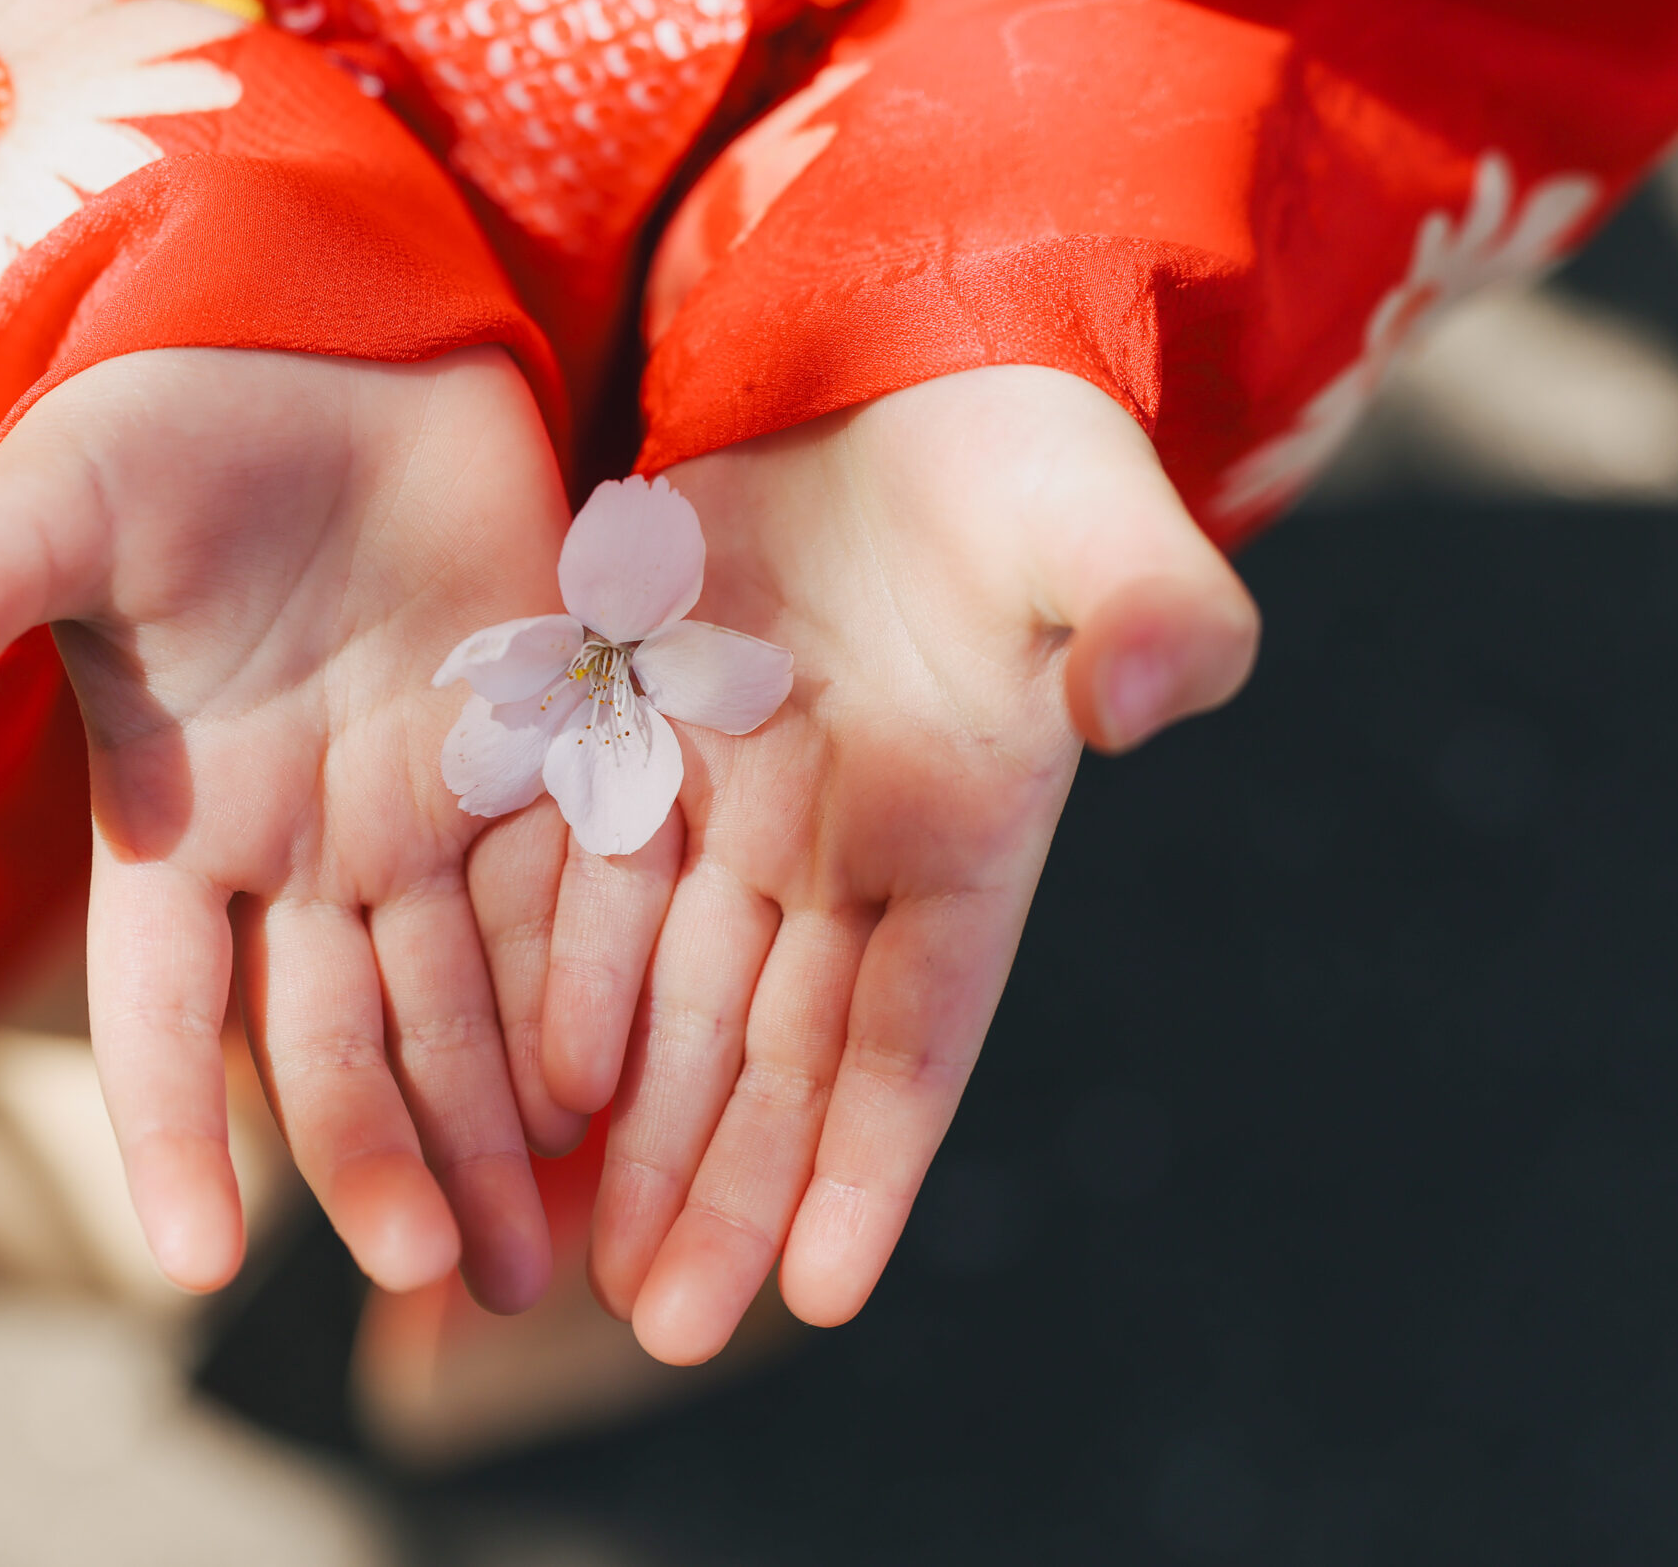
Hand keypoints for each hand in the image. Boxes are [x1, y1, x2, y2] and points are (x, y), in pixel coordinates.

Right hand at [0, 347, 567, 1311]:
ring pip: (464, 1003)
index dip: (172, 1133)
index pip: (162, 1013)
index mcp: (176, 817)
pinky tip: (628, 1096)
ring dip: (498, 1127)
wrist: (330, 331)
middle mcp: (304, 845)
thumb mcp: (53, 500)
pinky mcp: (542, 752)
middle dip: (382, 1159)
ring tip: (538, 1255)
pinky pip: (576, 892)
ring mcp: (430, 808)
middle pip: (339, 1040)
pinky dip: (596, 991)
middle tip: (438, 1275)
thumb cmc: (169, 414)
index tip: (202, 1263)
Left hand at [474, 365, 1260, 1359]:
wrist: (904, 354)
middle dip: (724, 1188)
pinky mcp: (643, 727)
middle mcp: (846, 843)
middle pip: (776, 1050)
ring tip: (580, 1251)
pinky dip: (564, 979)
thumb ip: (1151, 608)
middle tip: (658, 1323)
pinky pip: (591, 879)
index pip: (914, 1031)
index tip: (822, 1297)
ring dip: (635, 1126)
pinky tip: (521, 1081)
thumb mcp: (1103, 522)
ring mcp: (739, 794)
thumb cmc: (1030, 452)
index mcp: (966, 828)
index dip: (870, 1159)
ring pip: (676, 996)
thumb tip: (1156, 691)